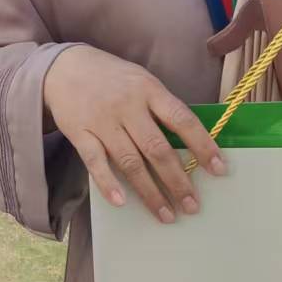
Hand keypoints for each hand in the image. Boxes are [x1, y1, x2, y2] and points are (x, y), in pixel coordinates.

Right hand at [42, 46, 225, 223]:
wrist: (63, 67)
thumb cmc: (111, 77)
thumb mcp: (141, 80)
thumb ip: (161, 107)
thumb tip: (191, 142)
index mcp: (149, 90)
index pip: (182, 120)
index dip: (202, 146)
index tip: (219, 170)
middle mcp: (127, 106)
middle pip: (157, 149)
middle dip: (177, 181)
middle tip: (192, 206)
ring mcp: (102, 120)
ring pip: (130, 161)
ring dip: (150, 192)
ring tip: (167, 215)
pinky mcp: (80, 133)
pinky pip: (95, 162)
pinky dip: (109, 183)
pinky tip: (122, 202)